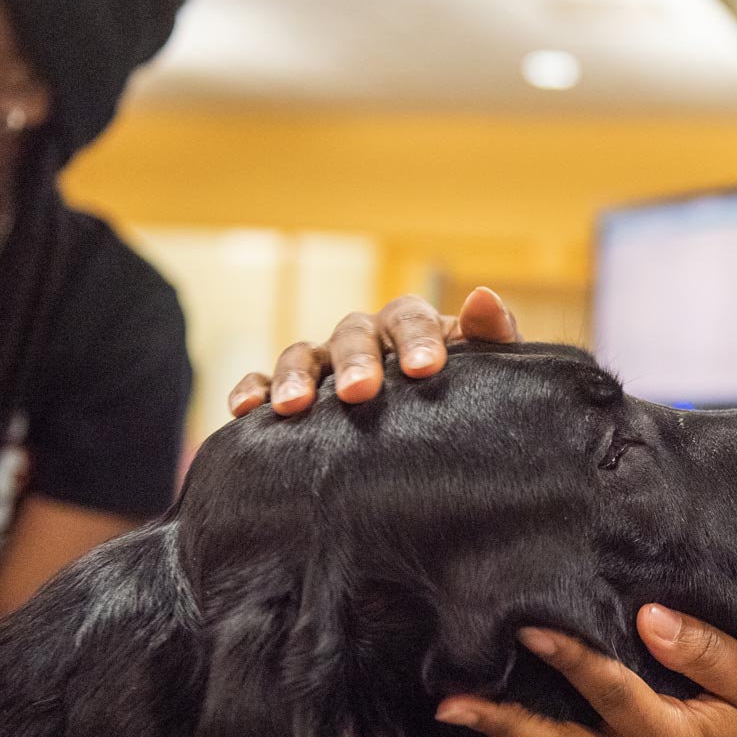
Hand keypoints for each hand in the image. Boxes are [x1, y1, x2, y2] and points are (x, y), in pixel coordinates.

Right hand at [227, 286, 519, 416]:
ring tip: (293, 408)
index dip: (416, 340)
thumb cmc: (465, 398)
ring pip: (304, 354)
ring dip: (297, 377)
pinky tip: (245, 410)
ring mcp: (324, 362)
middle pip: (353, 335)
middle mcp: (364, 338)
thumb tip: (483, 297)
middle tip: (360, 394)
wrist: (438, 438)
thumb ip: (491, 336)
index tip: (426, 369)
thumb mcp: (487, 373)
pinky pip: (263, 381)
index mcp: (411, 327)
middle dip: (356, 363)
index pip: (409, 319)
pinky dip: (252, 388)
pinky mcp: (290, 391)